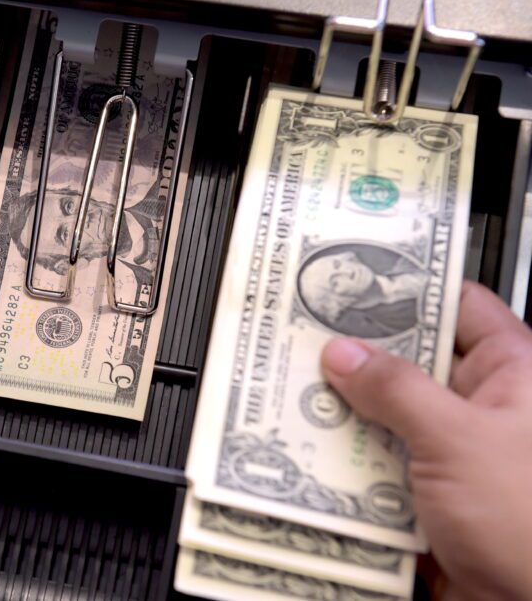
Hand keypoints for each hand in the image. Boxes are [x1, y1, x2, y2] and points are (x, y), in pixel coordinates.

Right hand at [321, 281, 531, 600]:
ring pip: (389, 416)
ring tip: (295, 395)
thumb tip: (344, 354)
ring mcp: (456, 454)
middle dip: (359, 356)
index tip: (352, 281)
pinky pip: (380, 467)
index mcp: (513, 373)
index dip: (406, 288)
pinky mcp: (431, 498)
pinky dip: (347, 463)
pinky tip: (308, 454)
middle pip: (412, 361)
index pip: (456, 306)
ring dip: (347, 414)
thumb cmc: (530, 522)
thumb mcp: (459, 439)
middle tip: (305, 340)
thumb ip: (396, 389)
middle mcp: (486, 408)